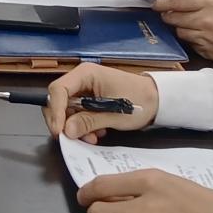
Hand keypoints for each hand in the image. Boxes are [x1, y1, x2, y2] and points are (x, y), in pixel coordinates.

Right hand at [45, 63, 159, 141]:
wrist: (157, 100)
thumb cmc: (139, 100)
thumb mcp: (114, 114)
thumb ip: (89, 121)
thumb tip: (66, 131)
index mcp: (85, 74)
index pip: (58, 90)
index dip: (55, 111)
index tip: (59, 131)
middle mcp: (81, 80)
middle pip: (58, 100)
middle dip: (64, 122)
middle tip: (74, 138)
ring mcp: (84, 90)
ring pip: (67, 110)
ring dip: (75, 127)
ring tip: (92, 137)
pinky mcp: (89, 100)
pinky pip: (77, 114)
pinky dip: (82, 126)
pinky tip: (97, 133)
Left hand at [154, 0, 212, 64]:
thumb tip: (184, 2)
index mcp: (211, 3)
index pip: (177, 2)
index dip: (162, 3)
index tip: (156, 3)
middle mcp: (206, 21)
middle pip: (174, 18)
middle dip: (168, 16)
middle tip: (166, 14)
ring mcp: (207, 39)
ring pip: (180, 33)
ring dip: (180, 28)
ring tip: (186, 25)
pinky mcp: (211, 53)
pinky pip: (192, 45)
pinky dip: (193, 40)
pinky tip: (200, 36)